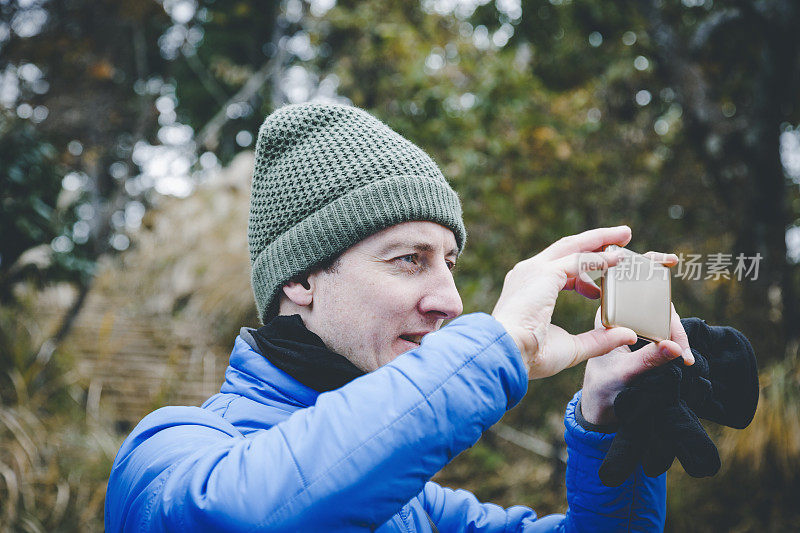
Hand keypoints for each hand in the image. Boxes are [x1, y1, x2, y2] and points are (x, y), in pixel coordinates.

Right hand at [492, 226, 639, 379]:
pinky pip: (578, 260)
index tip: (604, 281)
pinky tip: (617, 260)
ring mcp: (535, 269)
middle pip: (568, 248)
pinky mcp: (545, 273)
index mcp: (529, 288)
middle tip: (621, 237)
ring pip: (573, 246)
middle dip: (595, 241)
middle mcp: (529, 273)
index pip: (560, 269)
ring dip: (600, 240)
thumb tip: (627, 335)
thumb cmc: (530, 356)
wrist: (506, 352)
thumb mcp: (572, 347)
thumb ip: (599, 339)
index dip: (585, 272)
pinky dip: (599, 258)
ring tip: (624, 236)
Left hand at [582, 291, 694, 425]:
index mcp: (608, 317)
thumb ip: (648, 360)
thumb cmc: (603, 388)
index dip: (663, 318)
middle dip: (675, 332)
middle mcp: (621, 317)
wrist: (600, 408)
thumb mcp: (626, 373)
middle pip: (658, 310)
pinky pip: (667, 334)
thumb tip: (676, 348)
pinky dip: (677, 345)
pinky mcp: (646, 339)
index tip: (675, 344)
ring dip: (679, 340)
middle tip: (685, 357)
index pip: (641, 304)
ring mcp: (635, 327)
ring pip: (666, 322)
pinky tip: (684, 359)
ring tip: (686, 361)